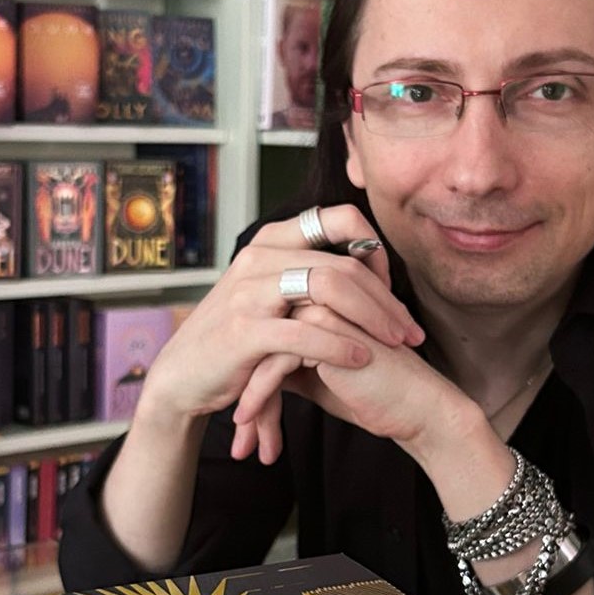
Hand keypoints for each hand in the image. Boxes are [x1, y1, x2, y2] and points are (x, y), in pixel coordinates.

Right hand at [139, 206, 422, 460]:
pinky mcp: (245, 332)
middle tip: (411, 330)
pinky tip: (362, 360)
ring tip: (396, 345)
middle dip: (387, 299)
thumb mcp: (268, 295)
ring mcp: (250, 293)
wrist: (182, 377)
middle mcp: (259, 258)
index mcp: (270, 242)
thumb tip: (362, 262)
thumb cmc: (236, 340)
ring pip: (330, 288)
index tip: (392, 285)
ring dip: (373, 318)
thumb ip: (306, 275)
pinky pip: (305, 332)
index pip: (337, 217)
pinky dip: (340, 346)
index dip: (374, 245)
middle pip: (343, 262)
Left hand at [233, 301, 483, 472]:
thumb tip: (248, 376)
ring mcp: (321, 311)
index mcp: (318, 307)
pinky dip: (257, 395)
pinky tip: (247, 420)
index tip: (242, 413)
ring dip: (246, 394)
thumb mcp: (317, 380)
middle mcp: (317, 302)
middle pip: (259, 340)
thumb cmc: (373, 396)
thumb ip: (286, 368)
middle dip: (241, 385)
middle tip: (237, 425)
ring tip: (239, 430)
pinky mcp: (325, 332)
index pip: (265, 336)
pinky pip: (274, 362)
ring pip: (261, 350)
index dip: (248, 375)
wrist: (416, 409)